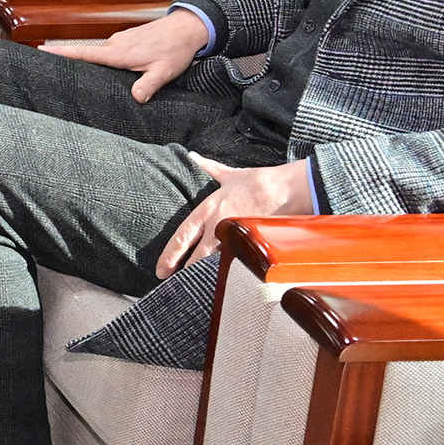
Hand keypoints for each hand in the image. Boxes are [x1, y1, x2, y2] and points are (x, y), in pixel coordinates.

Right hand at [42, 7, 208, 102]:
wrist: (187, 28)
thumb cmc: (174, 50)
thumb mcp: (164, 72)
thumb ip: (148, 85)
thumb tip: (136, 98)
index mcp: (119, 53)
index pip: (85, 53)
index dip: (62, 52)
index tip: (41, 50)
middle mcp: (115, 43)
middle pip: (89, 55)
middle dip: (75, 63)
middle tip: (61, 74)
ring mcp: (120, 39)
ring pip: (102, 54)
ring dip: (97, 64)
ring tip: (91, 77)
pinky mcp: (126, 39)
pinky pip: (111, 51)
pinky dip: (108, 59)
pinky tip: (116, 69)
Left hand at [156, 156, 315, 277]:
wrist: (283, 190)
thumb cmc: (256, 182)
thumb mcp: (228, 174)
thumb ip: (209, 168)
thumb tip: (194, 156)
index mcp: (207, 210)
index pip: (182, 237)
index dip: (170, 254)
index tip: (160, 269)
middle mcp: (216, 226)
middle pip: (194, 255)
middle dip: (181, 270)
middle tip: (170, 283)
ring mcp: (233, 238)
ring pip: (213, 262)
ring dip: (203, 274)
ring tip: (193, 288)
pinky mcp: (249, 246)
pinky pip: (234, 264)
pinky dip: (227, 273)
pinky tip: (222, 285)